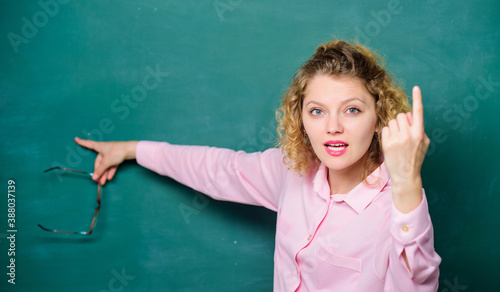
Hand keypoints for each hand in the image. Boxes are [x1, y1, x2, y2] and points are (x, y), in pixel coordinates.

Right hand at [74, 137, 137, 184]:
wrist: (131, 150)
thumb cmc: (116, 152)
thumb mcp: (106, 162)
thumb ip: (100, 170)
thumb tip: (94, 177)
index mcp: (99, 147)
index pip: (88, 144)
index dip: (82, 142)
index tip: (76, 139)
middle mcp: (104, 149)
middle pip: (99, 162)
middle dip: (98, 171)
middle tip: (97, 181)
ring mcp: (111, 153)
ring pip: (105, 165)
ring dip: (104, 174)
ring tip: (103, 182)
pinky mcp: (117, 157)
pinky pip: (111, 165)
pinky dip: (110, 171)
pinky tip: (109, 178)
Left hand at [381, 86, 429, 212]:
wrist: (406, 175)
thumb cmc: (415, 157)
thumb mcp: (423, 143)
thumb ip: (417, 127)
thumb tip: (407, 115)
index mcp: (420, 134)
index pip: (418, 112)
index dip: (418, 99)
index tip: (416, 87)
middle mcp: (409, 135)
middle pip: (400, 116)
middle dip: (401, 122)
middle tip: (402, 133)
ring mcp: (397, 139)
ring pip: (392, 121)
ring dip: (393, 127)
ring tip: (397, 140)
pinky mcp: (387, 143)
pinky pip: (385, 129)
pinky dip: (387, 133)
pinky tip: (391, 143)